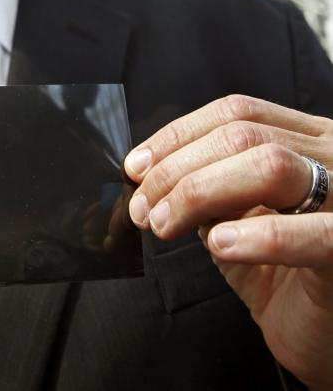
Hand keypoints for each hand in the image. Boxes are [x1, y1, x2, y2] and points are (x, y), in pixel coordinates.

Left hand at [124, 95, 332, 390]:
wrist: (324, 337)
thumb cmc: (283, 273)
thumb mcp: (236, 216)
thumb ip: (208, 186)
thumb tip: (148, 172)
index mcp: (306, 140)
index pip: (236, 113)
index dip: (178, 135)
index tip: (137, 167)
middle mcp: (332, 156)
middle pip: (243, 135)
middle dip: (178, 168)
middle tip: (144, 208)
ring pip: (269, 165)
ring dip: (201, 192)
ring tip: (168, 225)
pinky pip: (314, 233)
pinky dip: (259, 235)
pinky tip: (222, 244)